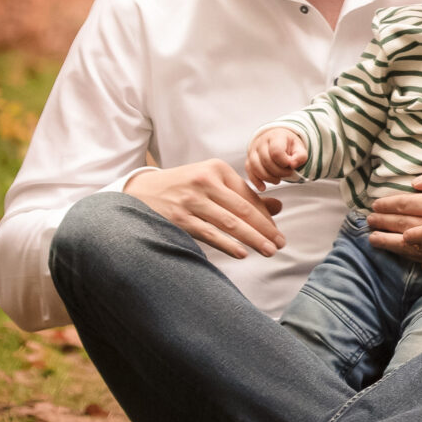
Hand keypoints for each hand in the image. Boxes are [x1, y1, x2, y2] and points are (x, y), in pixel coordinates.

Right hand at [125, 158, 283, 258]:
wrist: (141, 192)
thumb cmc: (183, 187)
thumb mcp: (211, 182)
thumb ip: (242, 194)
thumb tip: (277, 208)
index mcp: (215, 169)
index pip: (248, 195)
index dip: (266, 216)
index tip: (277, 232)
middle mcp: (204, 181)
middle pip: (243, 209)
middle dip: (265, 228)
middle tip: (280, 244)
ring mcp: (191, 200)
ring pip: (230, 223)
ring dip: (252, 238)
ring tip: (268, 250)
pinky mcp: (179, 218)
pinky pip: (210, 234)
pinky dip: (228, 244)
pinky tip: (242, 253)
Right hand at [246, 127, 306, 186]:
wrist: (276, 140)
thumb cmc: (288, 145)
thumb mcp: (299, 148)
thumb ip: (300, 156)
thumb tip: (293, 164)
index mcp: (276, 136)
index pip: (276, 151)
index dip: (284, 162)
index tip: (290, 165)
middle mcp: (261, 142)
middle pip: (266, 161)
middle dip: (279, 172)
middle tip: (287, 174)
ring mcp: (253, 151)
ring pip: (255, 167)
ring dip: (268, 178)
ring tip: (277, 180)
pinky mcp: (249, 160)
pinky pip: (249, 172)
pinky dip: (256, 181)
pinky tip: (263, 187)